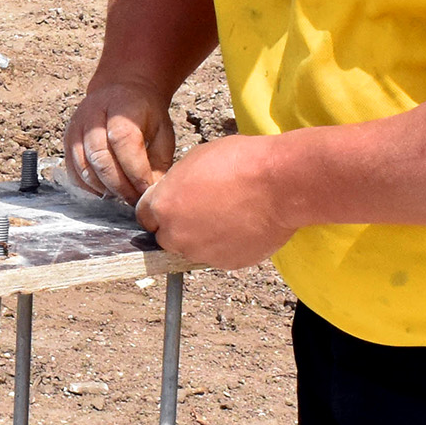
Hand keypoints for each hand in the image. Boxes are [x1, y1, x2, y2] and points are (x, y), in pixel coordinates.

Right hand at [64, 76, 174, 199]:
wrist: (120, 92)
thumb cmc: (144, 114)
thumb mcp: (162, 130)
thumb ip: (159, 161)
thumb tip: (151, 193)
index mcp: (121, 105)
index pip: (123, 142)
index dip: (135, 171)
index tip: (147, 190)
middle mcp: (93, 114)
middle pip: (101, 158)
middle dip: (120, 186)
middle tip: (135, 199)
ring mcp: (76, 128)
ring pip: (85, 169)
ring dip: (106, 189)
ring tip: (123, 195)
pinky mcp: (67, 142)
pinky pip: (74, 173)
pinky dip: (91, 188)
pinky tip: (107, 190)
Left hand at [135, 132, 299, 269]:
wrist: (280, 183)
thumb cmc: (241, 163)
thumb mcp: (195, 160)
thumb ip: (176, 184)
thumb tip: (176, 193)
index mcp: (163, 207)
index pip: (145, 217)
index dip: (161, 210)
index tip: (174, 206)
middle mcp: (176, 235)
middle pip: (167, 237)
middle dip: (180, 226)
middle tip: (205, 210)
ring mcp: (201, 253)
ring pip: (193, 249)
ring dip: (204, 238)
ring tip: (229, 216)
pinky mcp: (226, 263)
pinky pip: (219, 256)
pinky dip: (227, 246)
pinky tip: (243, 226)